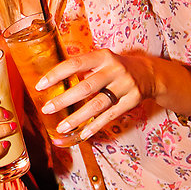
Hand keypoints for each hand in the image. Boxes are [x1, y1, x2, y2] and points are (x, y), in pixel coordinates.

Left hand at [36, 49, 155, 140]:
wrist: (149, 73)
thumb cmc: (116, 67)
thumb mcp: (101, 60)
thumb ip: (82, 69)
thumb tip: (53, 81)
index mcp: (102, 56)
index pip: (75, 64)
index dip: (56, 74)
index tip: (40, 85)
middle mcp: (114, 70)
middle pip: (86, 87)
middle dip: (64, 100)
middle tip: (46, 109)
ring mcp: (125, 86)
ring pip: (97, 105)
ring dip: (77, 117)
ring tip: (62, 127)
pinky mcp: (132, 101)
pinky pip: (110, 116)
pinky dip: (95, 126)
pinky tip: (82, 133)